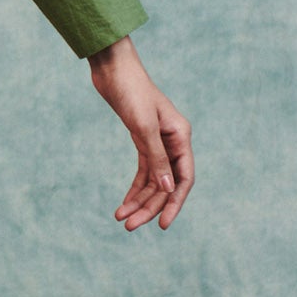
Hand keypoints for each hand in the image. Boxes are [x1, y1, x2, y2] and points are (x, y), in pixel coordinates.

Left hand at [86, 36, 192, 229]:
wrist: (112, 68)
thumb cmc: (131, 92)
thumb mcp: (143, 127)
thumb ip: (157, 159)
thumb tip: (168, 190)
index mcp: (181, 136)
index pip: (184, 179)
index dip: (175, 203)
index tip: (163, 225)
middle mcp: (173, 141)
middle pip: (165, 184)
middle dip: (149, 207)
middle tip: (129, 227)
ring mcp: (157, 141)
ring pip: (152, 181)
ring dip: (138, 201)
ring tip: (121, 219)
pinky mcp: (142, 139)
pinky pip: (142, 171)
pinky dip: (133, 188)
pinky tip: (124, 204)